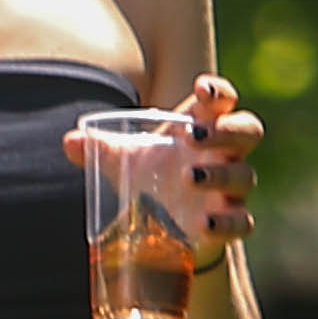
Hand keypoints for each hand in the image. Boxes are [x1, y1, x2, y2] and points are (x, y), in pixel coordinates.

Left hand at [71, 73, 263, 260]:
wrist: (165, 229)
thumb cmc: (152, 177)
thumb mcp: (126, 159)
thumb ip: (99, 148)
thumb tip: (69, 141)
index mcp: (203, 127)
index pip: (223, 99)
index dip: (218, 90)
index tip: (201, 90)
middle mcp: (224, 154)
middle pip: (248, 130)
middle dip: (227, 129)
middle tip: (195, 137)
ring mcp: (230, 189)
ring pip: (244, 175)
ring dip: (220, 174)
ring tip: (188, 177)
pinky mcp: (229, 223)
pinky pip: (243, 222)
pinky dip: (228, 222)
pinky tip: (204, 224)